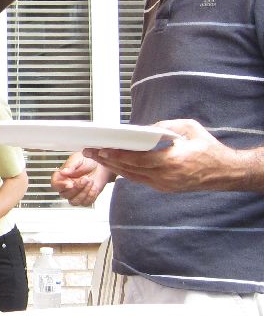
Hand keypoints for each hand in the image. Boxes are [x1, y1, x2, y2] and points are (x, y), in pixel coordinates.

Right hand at [51, 152, 109, 206]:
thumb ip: (70, 165)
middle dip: (77, 188)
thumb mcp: (78, 158)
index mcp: (61, 177)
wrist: (100, 164)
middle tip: (85, 178)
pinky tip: (94, 187)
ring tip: (91, 182)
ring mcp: (75, 194)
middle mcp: (66, 187)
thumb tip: (63, 171)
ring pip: (74, 201)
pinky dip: (91, 196)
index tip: (70, 184)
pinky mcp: (85, 198)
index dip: (61, 185)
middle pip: (65, 195)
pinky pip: (85, 203)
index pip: (55, 184)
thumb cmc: (87, 160)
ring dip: (84, 193)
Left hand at [83, 119, 240, 191]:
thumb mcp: (189, 129)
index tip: (102, 148)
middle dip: (108, 160)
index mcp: (172, 162)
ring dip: (113, 167)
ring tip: (97, 157)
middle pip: (129, 169)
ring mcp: (165, 185)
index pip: (137, 160)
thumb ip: (165, 127)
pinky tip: (115, 164)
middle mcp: (166, 176)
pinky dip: (126, 172)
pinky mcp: (164, 188)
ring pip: (132, 177)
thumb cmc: (209, 148)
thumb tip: (143, 128)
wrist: (226, 171)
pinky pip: (140, 180)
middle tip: (91, 151)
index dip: (117, 155)